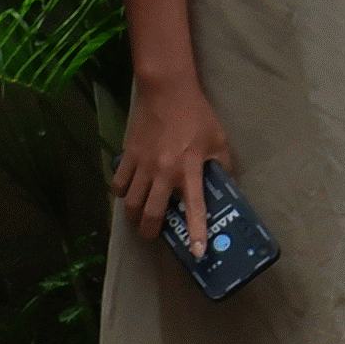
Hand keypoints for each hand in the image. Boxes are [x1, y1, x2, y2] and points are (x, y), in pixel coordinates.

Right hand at [112, 70, 233, 246]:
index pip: (194, 208)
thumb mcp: (218, 140)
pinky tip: (128, 193)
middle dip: (150, 231)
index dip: (196, 233)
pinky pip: (119, 184)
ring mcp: (142, 164)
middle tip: (153, 235)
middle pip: (150, 214)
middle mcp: (163, 171)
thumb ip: (222, 165)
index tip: (197, 252)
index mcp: (190, 169)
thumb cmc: (197, 116)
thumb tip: (226, 185)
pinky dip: (121, 193)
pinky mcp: (128, 155)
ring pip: (130, 203)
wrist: (167, 91)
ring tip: (140, 218)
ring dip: (134, 216)